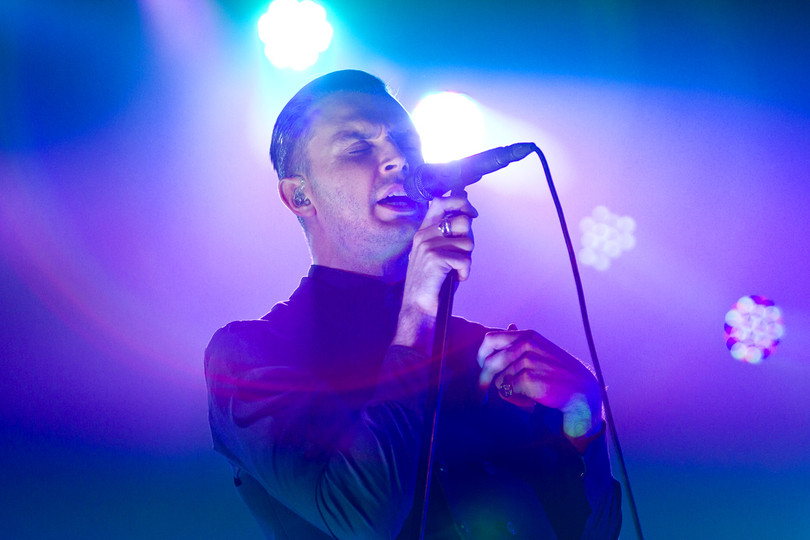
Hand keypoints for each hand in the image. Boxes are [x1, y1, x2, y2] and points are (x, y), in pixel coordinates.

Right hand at [401, 191, 477, 314]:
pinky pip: (465, 260)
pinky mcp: (436, 258)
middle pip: (463, 221)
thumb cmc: (433, 280)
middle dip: (468, 240)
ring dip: (466, 258)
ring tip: (453, 269)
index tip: (472, 213)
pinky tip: (453, 278)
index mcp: (423, 231)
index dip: (460, 202)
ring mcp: (429, 246)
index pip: (442, 201)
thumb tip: (467, 211)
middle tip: (458, 256)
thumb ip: (448, 233)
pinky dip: (464, 272)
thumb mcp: (436, 251)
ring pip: (467, 242)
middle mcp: (424, 235)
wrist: (418, 306)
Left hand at [477, 325, 602, 441]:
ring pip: (498, 379)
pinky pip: (507, 391)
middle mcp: (525, 345)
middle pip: (489, 362)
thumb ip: (523, 340)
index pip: (489, 339)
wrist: (581, 391)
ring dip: (506, 390)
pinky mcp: (528, 379)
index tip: (482, 367)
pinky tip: (529, 401)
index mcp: (527, 336)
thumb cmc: (559, 371)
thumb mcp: (542, 348)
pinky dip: (514, 399)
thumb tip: (509, 325)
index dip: (481, 354)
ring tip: (522, 394)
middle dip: (482, 379)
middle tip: (481, 392)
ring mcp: (527, 361)